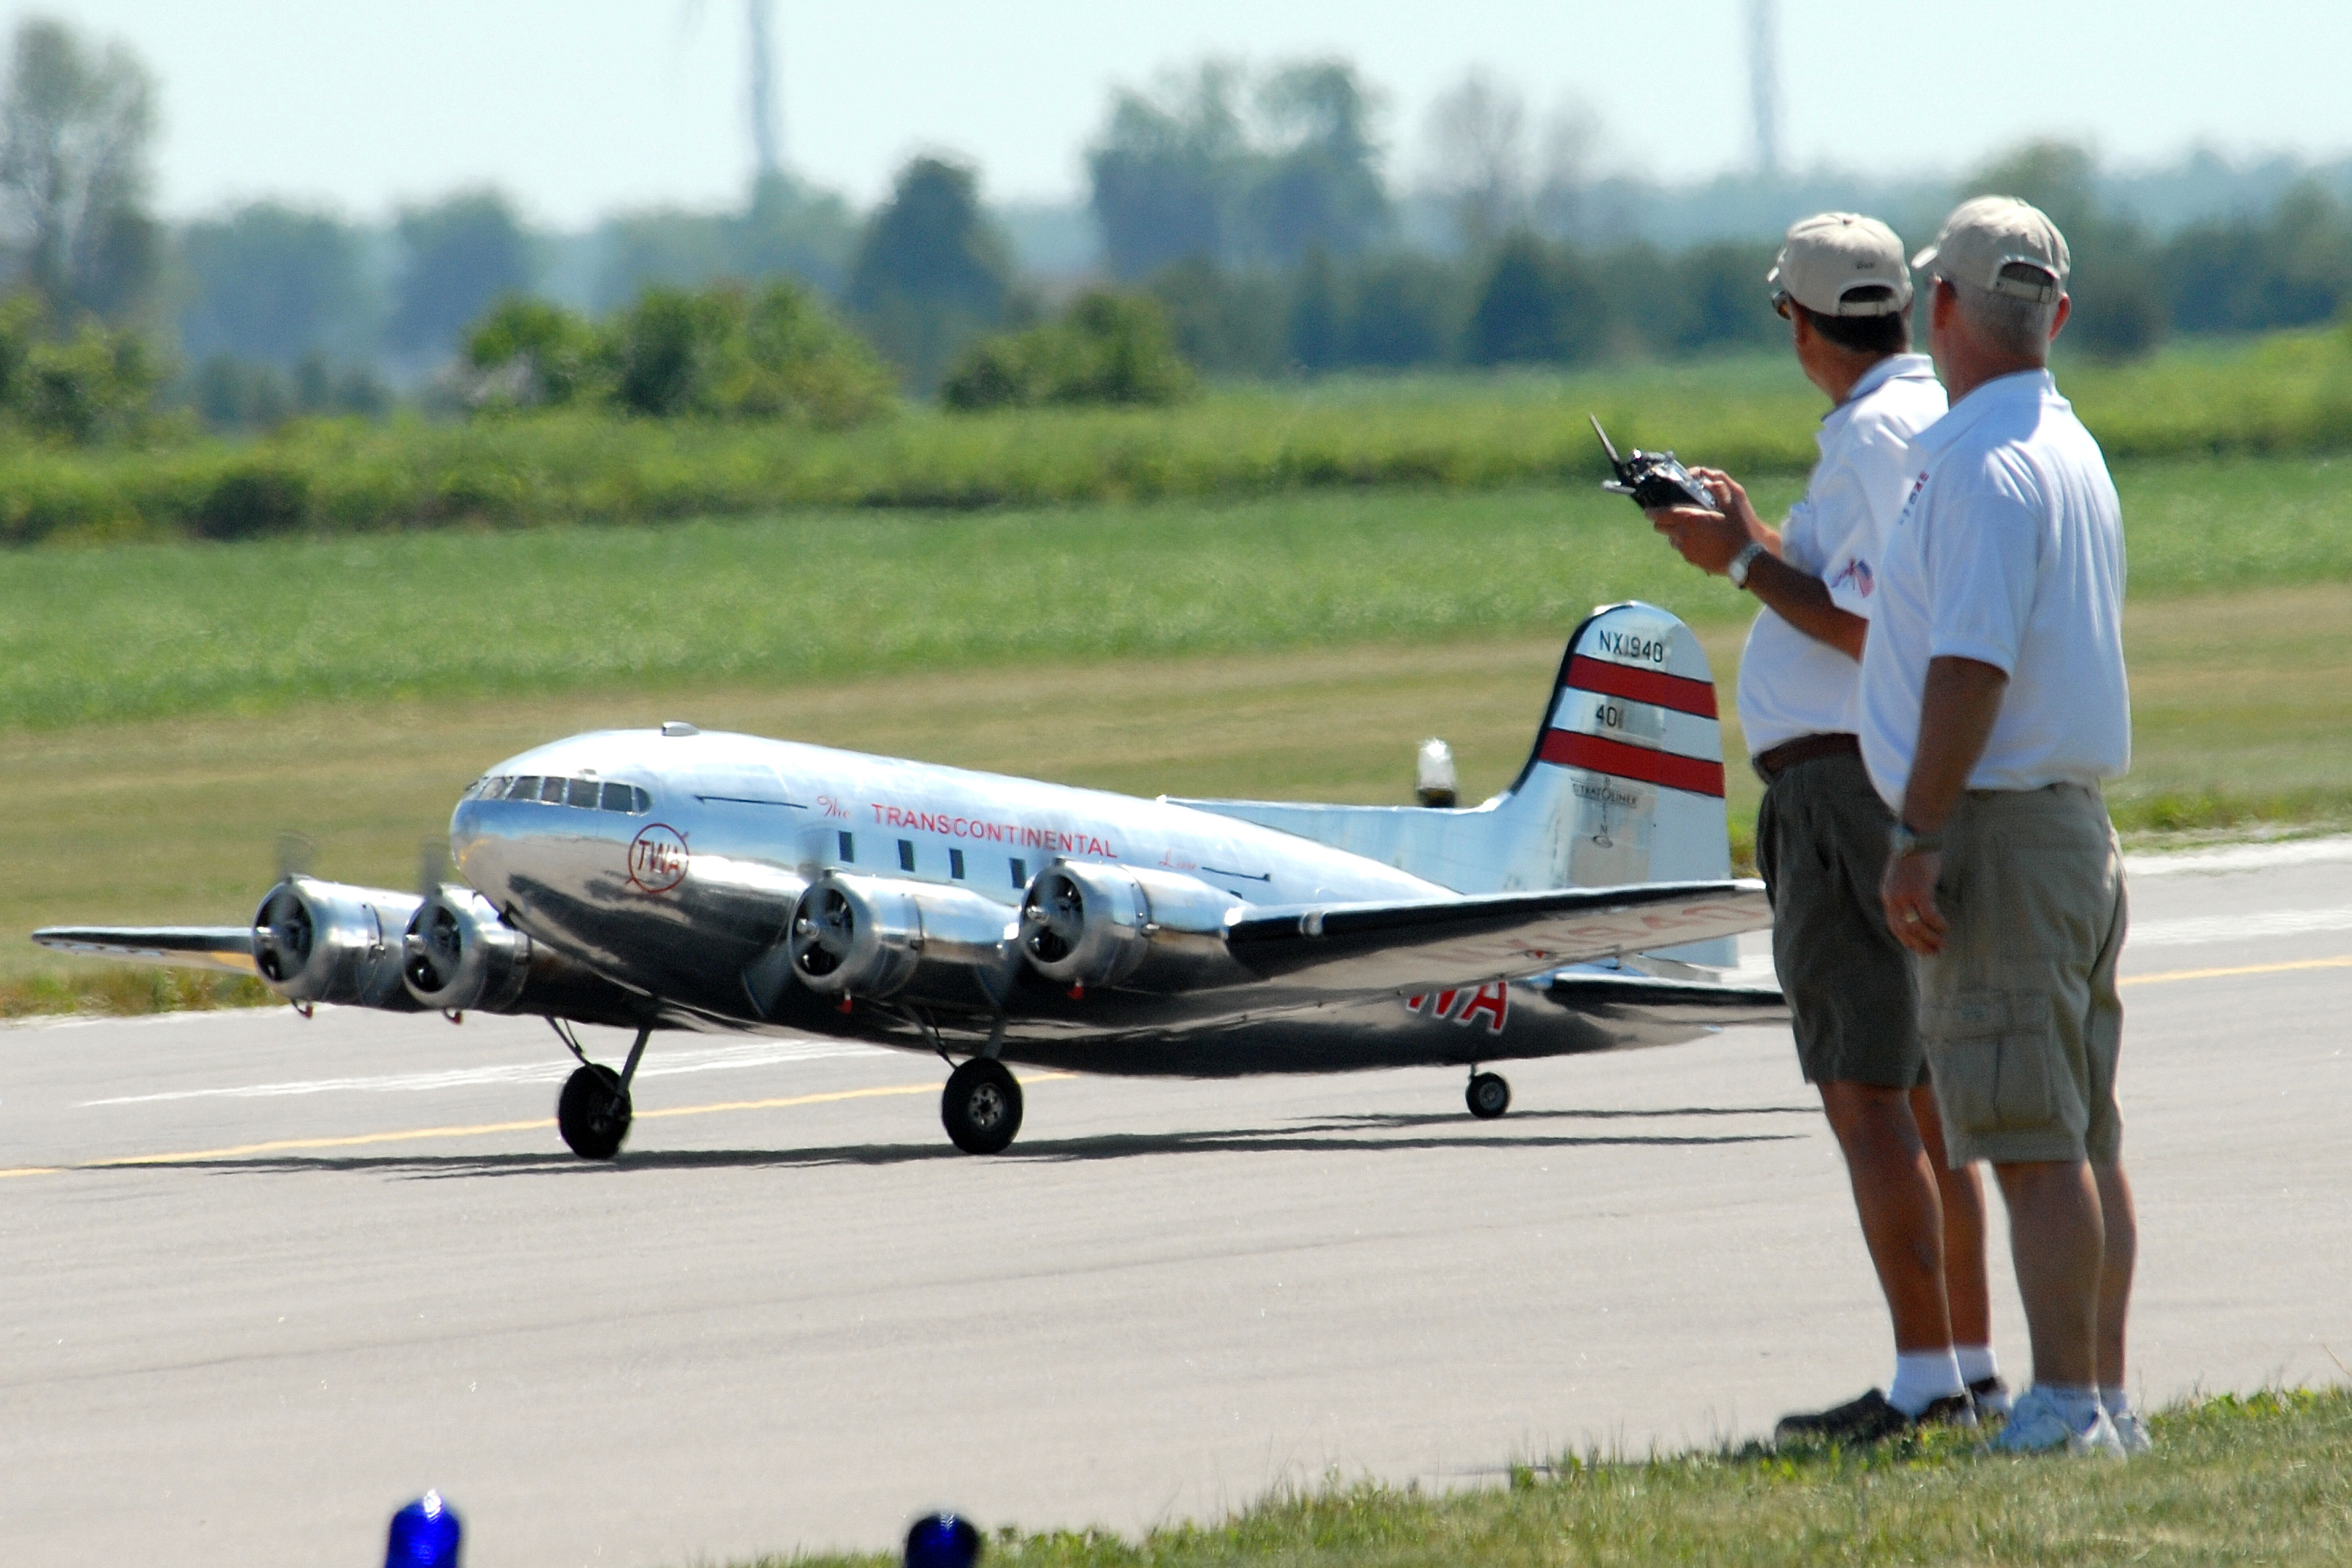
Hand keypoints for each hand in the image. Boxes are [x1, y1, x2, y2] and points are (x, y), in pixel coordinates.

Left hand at [1645, 467, 1770, 576]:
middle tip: (1667, 518)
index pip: (1661, 515)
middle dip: (1661, 522)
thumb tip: (1709, 479)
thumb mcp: (1731, 505)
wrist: (1744, 558)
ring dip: (1675, 534)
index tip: (1648, 511)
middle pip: (1661, 528)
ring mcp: (1686, 550)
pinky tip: (1699, 542)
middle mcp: (1683, 535)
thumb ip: (1718, 491)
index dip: (1652, 512)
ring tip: (1688, 530)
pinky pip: (1683, 550)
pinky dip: (1686, 544)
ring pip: (1672, 540)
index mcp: (1690, 519)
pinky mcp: (1692, 560)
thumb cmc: (1739, 529)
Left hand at [1880, 848, 1947, 955]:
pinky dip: (1938, 924)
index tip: (1919, 949)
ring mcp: (1904, 895)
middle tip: (1934, 953)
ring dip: (1931, 939)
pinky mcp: (1919, 890)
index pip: (1894, 927)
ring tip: (1943, 944)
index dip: (1907, 941)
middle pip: (1904, 931)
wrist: (1916, 838)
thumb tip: (1915, 911)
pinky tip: (1945, 928)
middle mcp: (1893, 898)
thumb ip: (1904, 895)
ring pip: (1916, 926)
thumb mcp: (1902, 879)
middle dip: (1919, 945)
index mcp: (1888, 897)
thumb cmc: (1913, 857)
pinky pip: (1929, 915)